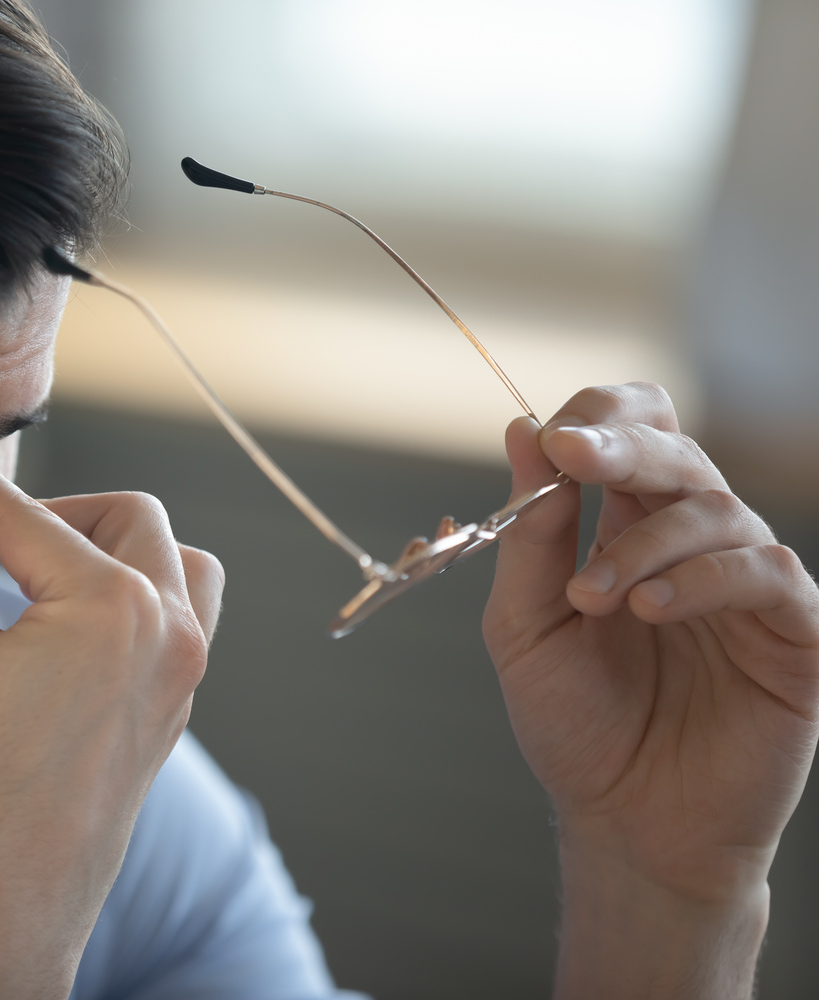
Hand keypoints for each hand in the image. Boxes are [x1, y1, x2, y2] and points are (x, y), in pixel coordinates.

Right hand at [0, 446, 221, 999]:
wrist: (7, 896)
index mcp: (111, 605)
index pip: (27, 514)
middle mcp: (167, 629)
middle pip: (126, 515)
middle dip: (53, 513)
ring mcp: (183, 671)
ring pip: (173, 563)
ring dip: (113, 549)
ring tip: (40, 577)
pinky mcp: (176, 705)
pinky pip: (179, 618)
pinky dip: (133, 598)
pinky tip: (64, 628)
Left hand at [484, 382, 818, 998]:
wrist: (625, 826)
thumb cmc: (575, 726)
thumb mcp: (525, 627)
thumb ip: (530, 537)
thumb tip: (521, 430)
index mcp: (628, 530)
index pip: (634, 436)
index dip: (601, 416)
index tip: (551, 433)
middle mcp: (692, 546)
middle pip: (678, 454)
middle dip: (623, 445)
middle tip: (571, 454)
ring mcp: (747, 588)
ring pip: (719, 512)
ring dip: (646, 541)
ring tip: (592, 595)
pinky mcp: (794, 637)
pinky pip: (769, 576)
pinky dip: (705, 579)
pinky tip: (650, 608)